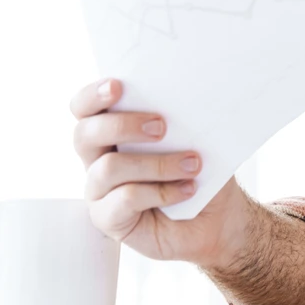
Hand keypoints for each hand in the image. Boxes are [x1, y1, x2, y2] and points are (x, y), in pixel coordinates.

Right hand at [71, 79, 250, 267]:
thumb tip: (186, 97)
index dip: (93, 95)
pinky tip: (187, 190)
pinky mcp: (109, 219)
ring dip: (156, 164)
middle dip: (122, 125)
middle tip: (162, 127)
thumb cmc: (204, 173)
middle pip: (85, 134)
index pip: (85, 108)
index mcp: (113, 132)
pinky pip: (125, 199)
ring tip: (193, 165)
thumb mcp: (198, 140)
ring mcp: (100, 191)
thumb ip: (182, 120)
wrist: (220, 218)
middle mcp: (99, 159)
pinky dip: (161, 192)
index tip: (118, 86)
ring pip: (109, 168)